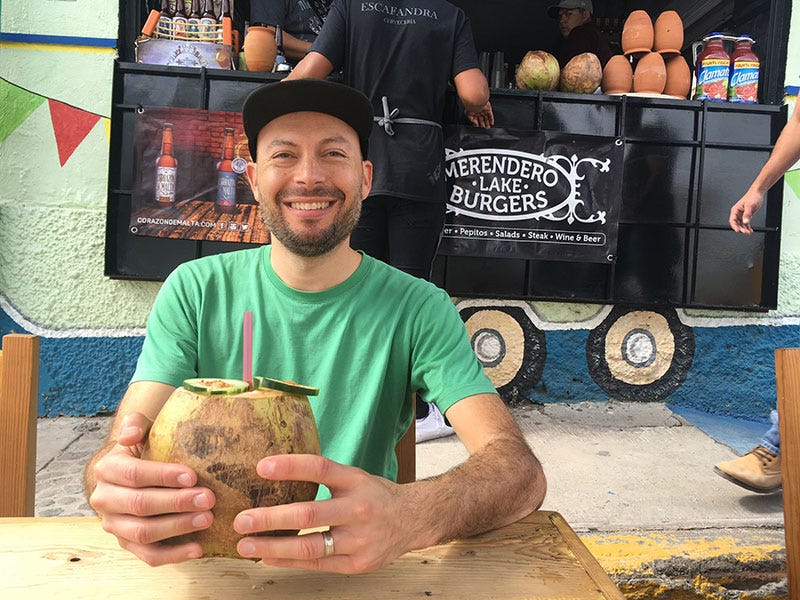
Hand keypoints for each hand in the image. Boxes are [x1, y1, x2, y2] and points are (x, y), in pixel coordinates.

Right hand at [88, 412, 215, 565]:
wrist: (128, 474)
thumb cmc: (142, 449)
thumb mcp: (138, 430)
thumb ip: (135, 424)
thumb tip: (130, 434)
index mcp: (107, 469)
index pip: (134, 474)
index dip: (163, 476)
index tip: (192, 476)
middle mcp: (105, 499)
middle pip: (140, 504)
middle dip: (177, 503)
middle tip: (208, 499)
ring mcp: (114, 525)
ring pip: (143, 532)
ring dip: (178, 527)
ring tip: (208, 519)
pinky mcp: (127, 544)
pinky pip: (148, 555)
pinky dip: (174, 555)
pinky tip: (199, 548)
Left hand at [233, 454, 422, 573]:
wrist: (414, 520)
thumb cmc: (375, 496)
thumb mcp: (355, 477)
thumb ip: (324, 477)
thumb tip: (274, 472)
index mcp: (356, 480)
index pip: (321, 468)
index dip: (291, 466)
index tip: (261, 467)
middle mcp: (359, 508)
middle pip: (309, 513)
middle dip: (271, 518)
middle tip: (241, 519)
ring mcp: (359, 539)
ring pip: (310, 546)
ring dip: (272, 546)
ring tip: (246, 544)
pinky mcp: (357, 564)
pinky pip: (317, 564)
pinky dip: (288, 561)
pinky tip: (268, 557)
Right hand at [465, 101, 493, 127]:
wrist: (476, 101)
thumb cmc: (471, 106)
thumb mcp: (468, 115)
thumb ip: (472, 120)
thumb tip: (475, 124)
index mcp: (474, 112)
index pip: (476, 119)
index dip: (477, 123)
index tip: (478, 127)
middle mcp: (479, 112)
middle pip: (482, 119)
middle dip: (483, 124)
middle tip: (485, 128)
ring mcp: (484, 110)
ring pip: (486, 118)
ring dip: (487, 123)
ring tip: (488, 127)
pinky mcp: (488, 109)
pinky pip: (490, 115)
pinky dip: (491, 120)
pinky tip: (492, 123)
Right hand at [729, 190, 764, 234]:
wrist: (758, 193)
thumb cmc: (752, 197)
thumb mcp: (750, 206)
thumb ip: (747, 214)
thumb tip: (745, 222)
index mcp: (735, 210)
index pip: (732, 220)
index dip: (734, 226)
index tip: (738, 230)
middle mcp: (737, 213)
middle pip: (737, 224)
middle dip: (741, 229)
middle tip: (746, 232)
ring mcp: (742, 215)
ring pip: (741, 225)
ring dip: (744, 229)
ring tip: (749, 232)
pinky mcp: (746, 216)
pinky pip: (746, 223)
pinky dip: (747, 227)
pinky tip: (750, 230)